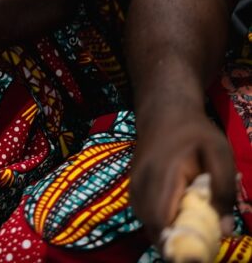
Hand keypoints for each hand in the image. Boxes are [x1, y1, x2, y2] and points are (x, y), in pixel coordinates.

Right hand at [130, 104, 236, 246]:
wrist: (164, 111)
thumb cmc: (195, 132)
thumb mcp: (220, 152)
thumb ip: (225, 189)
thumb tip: (225, 229)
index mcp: (164, 174)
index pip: (160, 219)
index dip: (175, 244)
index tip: (194, 255)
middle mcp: (142, 181)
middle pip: (152, 228)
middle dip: (174, 243)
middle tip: (199, 245)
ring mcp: (134, 184)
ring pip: (146, 223)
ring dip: (167, 234)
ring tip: (190, 231)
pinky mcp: (133, 186)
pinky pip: (144, 214)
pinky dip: (160, 224)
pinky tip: (177, 218)